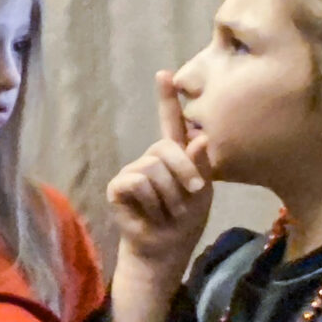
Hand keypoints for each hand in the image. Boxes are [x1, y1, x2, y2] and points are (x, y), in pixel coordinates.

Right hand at [108, 70, 214, 280]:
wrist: (166, 247)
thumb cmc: (185, 219)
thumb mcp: (203, 193)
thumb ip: (202, 166)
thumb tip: (201, 138)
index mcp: (174, 154)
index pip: (171, 121)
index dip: (166, 98)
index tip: (164, 74)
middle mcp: (152, 157)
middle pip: (166, 149)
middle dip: (185, 173)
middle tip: (192, 195)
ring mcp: (133, 170)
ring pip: (154, 169)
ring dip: (169, 195)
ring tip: (168, 211)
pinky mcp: (118, 186)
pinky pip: (137, 182)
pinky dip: (151, 200)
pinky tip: (149, 213)